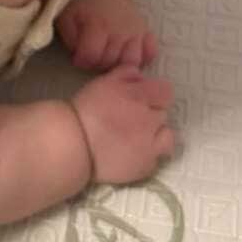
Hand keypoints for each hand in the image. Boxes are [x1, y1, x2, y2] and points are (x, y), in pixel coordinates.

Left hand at [55, 0, 157, 71]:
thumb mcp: (67, 19)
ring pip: (132, 62)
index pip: (91, 56)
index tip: (78, 57)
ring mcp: (135, 31)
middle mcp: (120, 29)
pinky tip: (127, 53)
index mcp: (98, 24)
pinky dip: (141, 58)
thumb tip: (80, 58)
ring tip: (109, 56)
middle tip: (92, 55)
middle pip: (110, 62)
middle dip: (98, 63)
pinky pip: (150, 53)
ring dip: (119, 64)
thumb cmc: (82, 6)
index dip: (81, 61)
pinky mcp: (146, 32)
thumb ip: (70, 40)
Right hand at [71, 64, 174, 183]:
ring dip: (156, 136)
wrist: (74, 144)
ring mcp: (150, 144)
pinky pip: (156, 159)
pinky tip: (131, 155)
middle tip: (130, 120)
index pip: (166, 92)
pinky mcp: (146, 166)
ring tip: (136, 139)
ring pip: (167, 137)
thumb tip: (141, 75)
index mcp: (140, 96)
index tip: (143, 100)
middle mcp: (150, 119)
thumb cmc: (85, 109)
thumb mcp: (103, 82)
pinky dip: (147, 156)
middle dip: (150, 115)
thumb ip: (126, 74)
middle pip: (163, 113)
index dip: (155, 95)